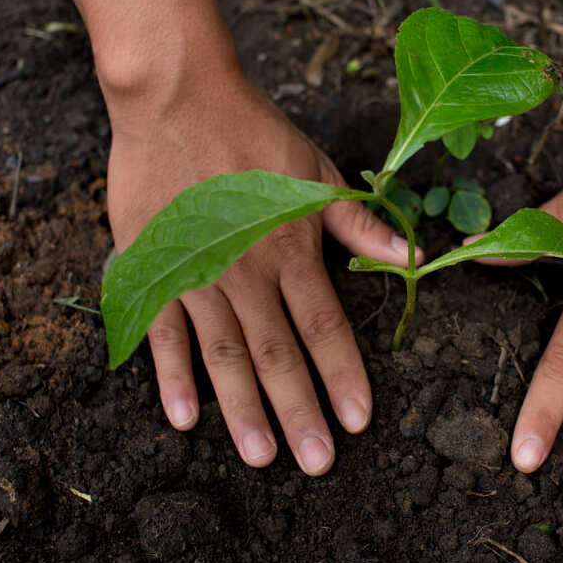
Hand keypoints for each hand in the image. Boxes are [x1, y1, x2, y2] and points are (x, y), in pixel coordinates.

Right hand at [105, 66, 416, 475]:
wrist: (177, 99)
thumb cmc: (254, 133)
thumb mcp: (318, 172)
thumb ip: (357, 223)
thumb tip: (409, 255)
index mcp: (292, 250)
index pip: (325, 327)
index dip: (343, 376)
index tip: (359, 421)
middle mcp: (247, 273)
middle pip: (278, 355)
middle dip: (300, 413)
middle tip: (316, 463)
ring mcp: (196, 275)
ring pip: (225, 355)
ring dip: (243, 409)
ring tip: (262, 456)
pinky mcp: (153, 270)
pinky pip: (163, 332)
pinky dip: (172, 376)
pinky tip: (186, 417)